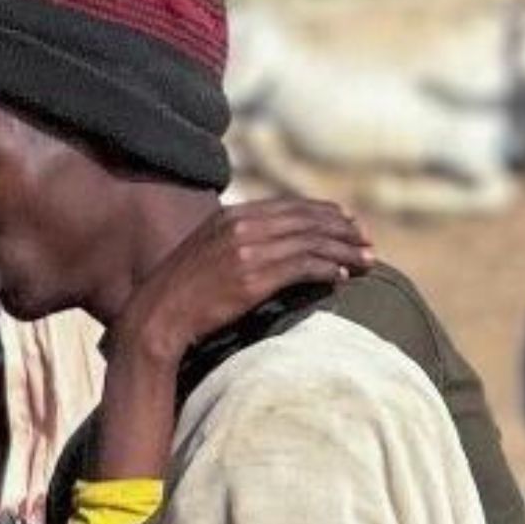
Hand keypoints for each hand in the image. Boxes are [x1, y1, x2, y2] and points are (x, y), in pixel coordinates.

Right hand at [94, 199, 371, 479]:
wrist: (156, 317)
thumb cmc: (181, 293)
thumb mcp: (206, 252)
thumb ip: (237, 240)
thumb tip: (273, 245)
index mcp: (231, 216)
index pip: (291, 206)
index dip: (326, 213)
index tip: (349, 224)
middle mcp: (240, 226)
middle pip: (308, 220)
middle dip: (344, 230)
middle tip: (367, 243)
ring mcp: (247, 250)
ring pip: (312, 242)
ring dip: (345, 251)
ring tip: (367, 261)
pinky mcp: (254, 277)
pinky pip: (304, 266)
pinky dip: (329, 269)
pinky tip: (342, 277)